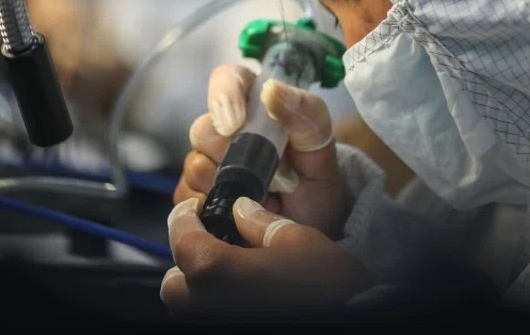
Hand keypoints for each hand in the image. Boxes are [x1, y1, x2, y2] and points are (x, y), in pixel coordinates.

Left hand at [161, 196, 372, 312]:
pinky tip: (243, 290)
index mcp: (218, 271)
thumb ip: (261, 222)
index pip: (182, 238)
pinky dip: (217, 301)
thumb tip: (243, 209)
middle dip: (187, 258)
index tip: (194, 207)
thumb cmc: (329, 286)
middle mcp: (208, 305)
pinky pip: (211, 314)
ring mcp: (219, 322)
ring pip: (189, 305)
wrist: (355, 318)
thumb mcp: (298, 240)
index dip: (184, 217)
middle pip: (175, 282)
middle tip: (210, 238)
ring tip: (229, 266)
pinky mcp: (231, 332)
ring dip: (199, 284)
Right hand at [174, 64, 348, 238]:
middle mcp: (225, 130)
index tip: (234, 124)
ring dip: (227, 184)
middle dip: (231, 153)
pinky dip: (213, 207)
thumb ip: (305, 112)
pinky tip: (239, 210)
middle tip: (266, 171)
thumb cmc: (316, 177)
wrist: (312, 225)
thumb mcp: (321, 143)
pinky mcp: (195, 196)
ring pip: (194, 165)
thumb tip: (271, 90)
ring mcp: (207, 162)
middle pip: (202, 128)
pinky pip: (188, 198)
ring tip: (260, 194)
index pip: (227, 80)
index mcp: (254, 104)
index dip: (223, 96)